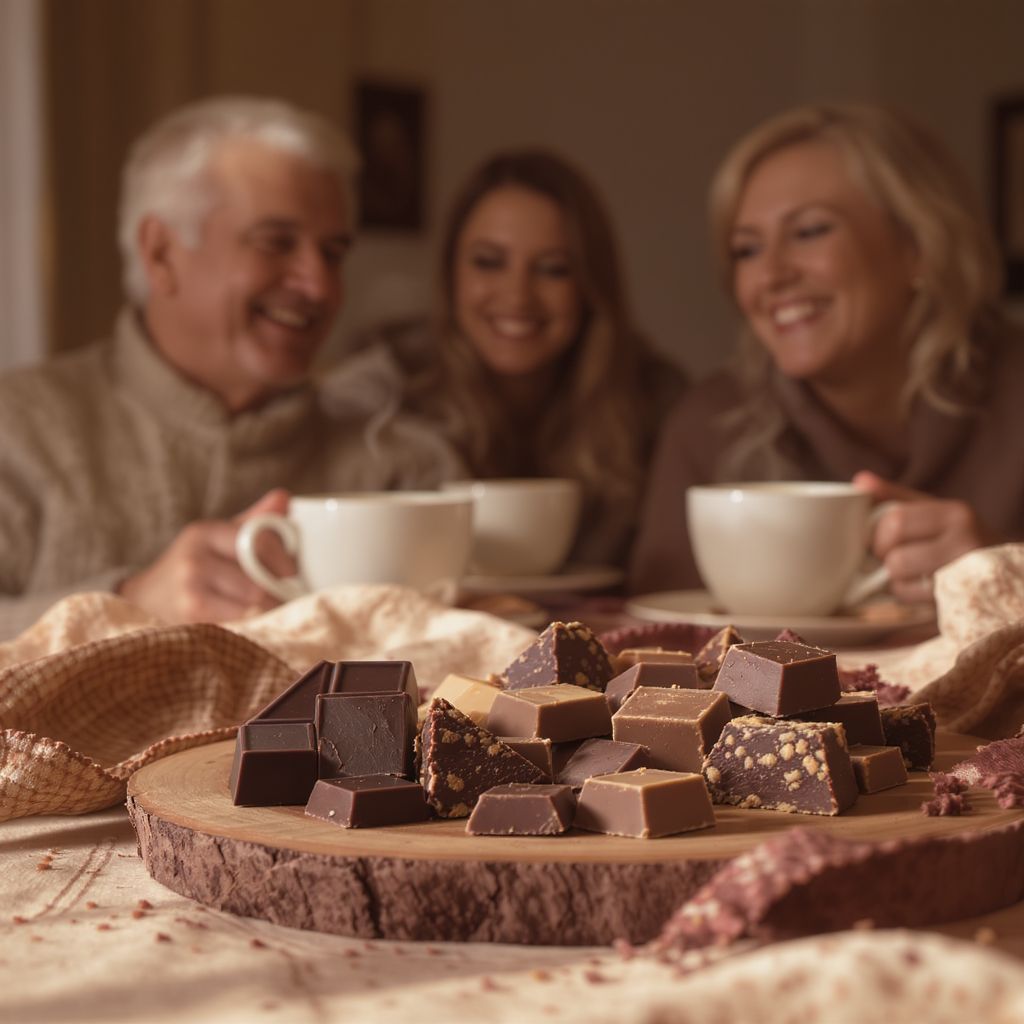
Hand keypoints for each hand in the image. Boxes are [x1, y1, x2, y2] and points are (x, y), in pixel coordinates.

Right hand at [117, 489, 295, 623]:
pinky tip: (253, 625)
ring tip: (273, 614)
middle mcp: (194, 560)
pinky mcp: (191, 619)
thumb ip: (253, 521)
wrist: (144, 600)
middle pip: (258, 581)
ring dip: (270, 613)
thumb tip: (284, 497)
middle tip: (288, 600)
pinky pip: (239, 625)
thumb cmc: (193, 567)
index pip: (260, 543)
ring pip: (252, 605)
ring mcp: (190, 591)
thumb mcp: (218, 538)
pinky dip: (253, 626)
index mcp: (205, 533)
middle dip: (279, 593)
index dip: (285, 563)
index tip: (293, 577)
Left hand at [852, 471, 989, 603]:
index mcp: (954, 513)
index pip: (895, 519)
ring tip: (906, 572)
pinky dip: (904, 593)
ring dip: (892, 576)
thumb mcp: (931, 513)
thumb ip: (895, 498)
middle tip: (889, 556)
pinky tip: (917, 587)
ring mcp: (963, 571)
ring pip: (898, 571)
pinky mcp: (956, 596)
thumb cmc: (954, 540)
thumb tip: (861, 481)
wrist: (1001, 573)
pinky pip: (908, 594)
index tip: (877, 538)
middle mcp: (964, 540)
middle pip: (895, 546)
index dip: (876, 532)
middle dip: (882, 555)